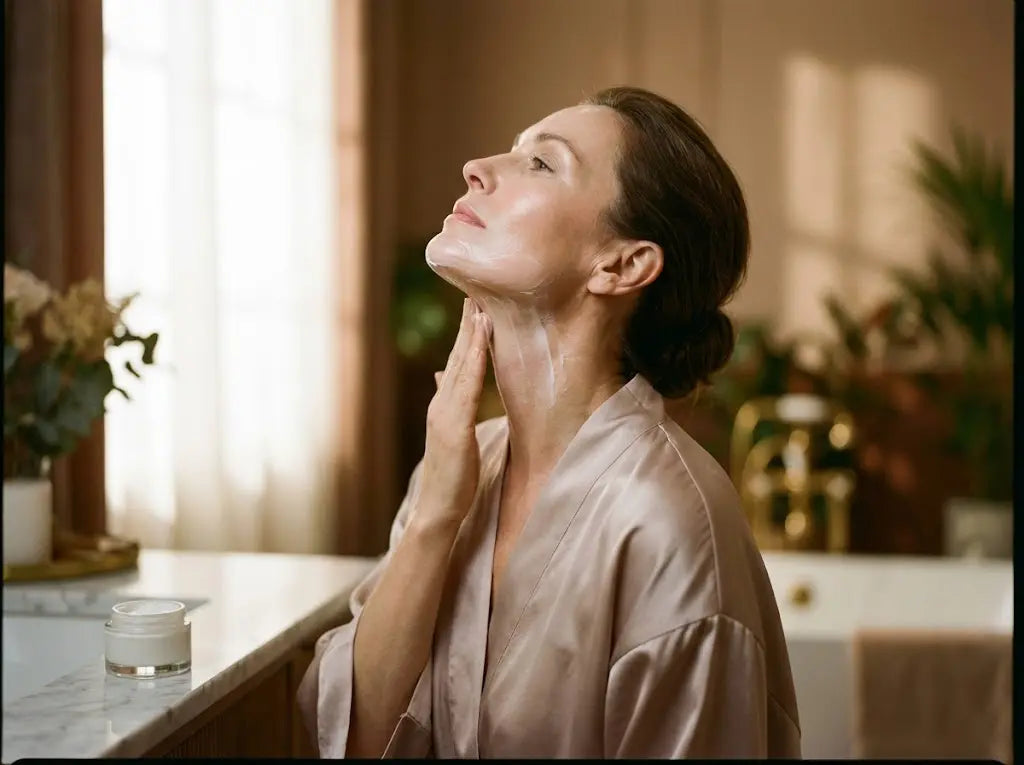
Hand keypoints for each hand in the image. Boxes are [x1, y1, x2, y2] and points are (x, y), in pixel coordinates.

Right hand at [414, 298, 491, 528]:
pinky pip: (467, 386)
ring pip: (460, 365)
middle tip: (476, 290)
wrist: (438, 508)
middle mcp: (442, 403)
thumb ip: (450, 405)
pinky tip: (481, 342)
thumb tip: (444, 377)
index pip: (457, 362)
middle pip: (456, 355)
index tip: (476, 305)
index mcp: (445, 406)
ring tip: (480, 306)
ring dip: (470, 334)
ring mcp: (445, 413)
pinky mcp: (453, 426)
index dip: (466, 333)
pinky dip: (473, 360)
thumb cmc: (452, 477)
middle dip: (467, 323)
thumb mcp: (454, 435)